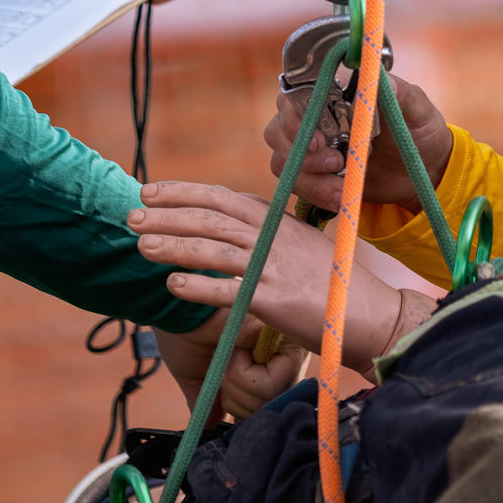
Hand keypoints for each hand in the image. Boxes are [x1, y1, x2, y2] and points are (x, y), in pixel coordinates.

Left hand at [131, 180, 407, 370]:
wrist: (371, 312)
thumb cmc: (334, 283)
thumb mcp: (301, 246)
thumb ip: (270, 235)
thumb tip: (236, 226)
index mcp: (278, 221)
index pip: (224, 197)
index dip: (186, 192)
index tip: (154, 190)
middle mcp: (272, 237)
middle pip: (212, 216)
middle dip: (168, 212)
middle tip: (132, 213)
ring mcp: (273, 266)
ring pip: (213, 247)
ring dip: (172, 244)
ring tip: (140, 244)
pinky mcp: (274, 299)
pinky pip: (228, 290)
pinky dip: (197, 286)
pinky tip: (171, 286)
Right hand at [152, 308, 305, 423]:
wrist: (173, 305)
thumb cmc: (184, 333)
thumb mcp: (198, 376)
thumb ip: (209, 401)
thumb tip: (210, 427)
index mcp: (265, 357)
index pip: (271, 403)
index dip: (244, 408)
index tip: (224, 390)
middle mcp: (282, 349)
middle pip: (275, 405)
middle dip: (239, 401)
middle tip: (224, 374)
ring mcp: (285, 344)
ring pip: (274, 399)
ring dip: (239, 388)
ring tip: (228, 358)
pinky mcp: (282, 337)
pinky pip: (270, 384)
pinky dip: (242, 377)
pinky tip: (234, 351)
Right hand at [263, 73, 452, 214]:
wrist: (423, 172)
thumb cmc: (418, 129)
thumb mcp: (416, 109)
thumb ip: (399, 93)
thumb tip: (380, 81)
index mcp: (334, 90)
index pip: (295, 93)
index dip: (295, 116)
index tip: (319, 139)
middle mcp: (314, 115)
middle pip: (278, 129)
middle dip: (301, 152)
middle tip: (336, 162)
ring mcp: (309, 147)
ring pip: (282, 160)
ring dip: (309, 178)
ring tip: (342, 187)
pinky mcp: (313, 174)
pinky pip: (294, 184)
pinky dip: (315, 193)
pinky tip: (341, 198)